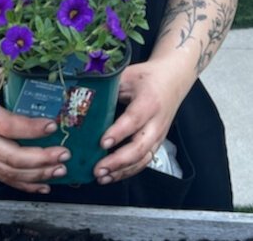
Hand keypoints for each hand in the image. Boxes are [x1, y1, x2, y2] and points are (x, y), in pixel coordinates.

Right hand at [0, 86, 71, 193]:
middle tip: (64, 154)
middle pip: (13, 157)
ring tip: (60, 171)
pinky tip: (43, 185)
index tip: (53, 125)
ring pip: (11, 173)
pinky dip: (24, 184)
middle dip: (42, 158)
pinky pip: (4, 179)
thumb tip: (16, 66)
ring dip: (38, 174)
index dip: (33, 128)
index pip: (10, 127)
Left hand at [93, 60, 183, 184]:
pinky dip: (128, 171)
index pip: (133, 120)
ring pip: (143, 159)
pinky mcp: (157, 143)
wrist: (172, 80)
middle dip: (118, 161)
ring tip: (101, 177)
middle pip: (140, 146)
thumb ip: (108, 87)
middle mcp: (156, 122)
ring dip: (122, 171)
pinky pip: (144, 161)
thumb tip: (81, 96)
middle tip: (98, 168)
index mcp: (148, 101)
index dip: (118, 132)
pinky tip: (112, 175)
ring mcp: (158, 136)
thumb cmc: (146, 77)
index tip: (102, 143)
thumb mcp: (127, 75)